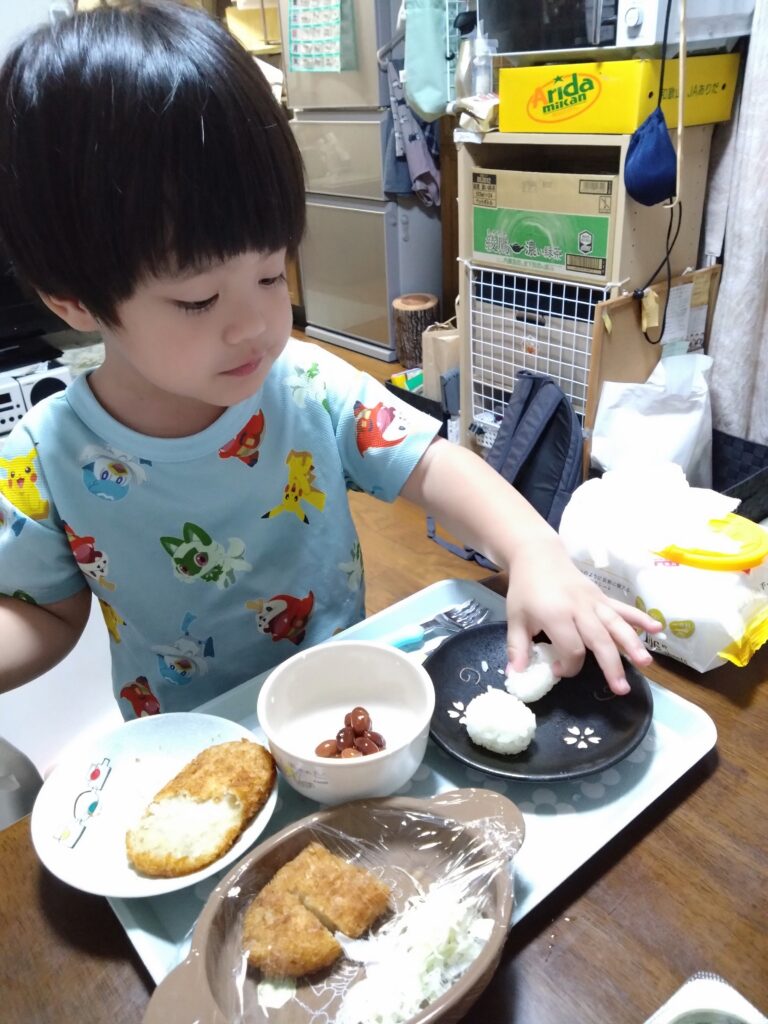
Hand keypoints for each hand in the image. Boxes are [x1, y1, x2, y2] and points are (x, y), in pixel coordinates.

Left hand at [504, 537, 661, 694]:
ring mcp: (594, 601)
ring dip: (632, 644)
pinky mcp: (602, 597)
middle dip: (611, 666)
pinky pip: (623, 608)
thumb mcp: (515, 618)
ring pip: (616, 624)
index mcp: (556, 614)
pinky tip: (657, 628)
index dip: (568, 666)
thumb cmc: (525, 589)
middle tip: (620, 689)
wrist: (538, 556)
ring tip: (646, 663)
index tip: (558, 670)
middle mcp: (579, 608)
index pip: (571, 648)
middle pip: (599, 640)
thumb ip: (517, 648)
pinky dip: (640, 618)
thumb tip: (515, 675)